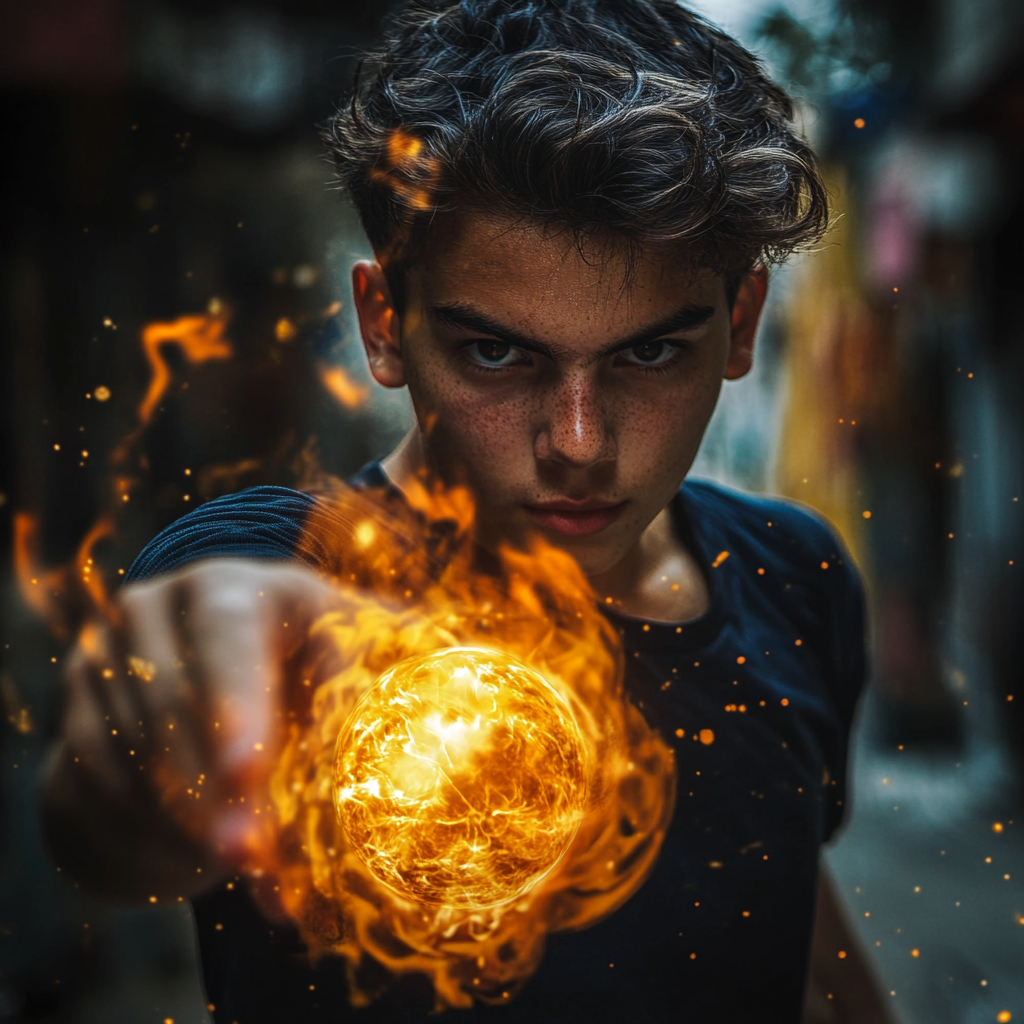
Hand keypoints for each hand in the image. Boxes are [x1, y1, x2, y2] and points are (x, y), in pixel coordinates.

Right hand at [42, 558, 338, 903]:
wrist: (221, 680)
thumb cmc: (306, 666)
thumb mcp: (344, 666)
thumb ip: (364, 704)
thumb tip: (416, 773)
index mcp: (235, 586)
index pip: (227, 636)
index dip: (236, 706)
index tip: (248, 776)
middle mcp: (155, 608)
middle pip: (167, 700)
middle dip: (209, 790)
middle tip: (247, 857)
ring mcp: (103, 654)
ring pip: (126, 749)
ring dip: (181, 817)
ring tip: (241, 863)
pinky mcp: (71, 705)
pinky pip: (88, 778)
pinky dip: (139, 826)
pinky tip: (192, 849)